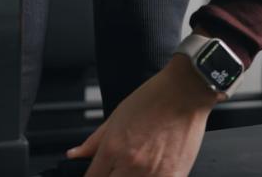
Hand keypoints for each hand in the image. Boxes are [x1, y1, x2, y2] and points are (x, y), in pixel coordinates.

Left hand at [66, 54, 222, 175]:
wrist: (186, 92)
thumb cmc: (154, 99)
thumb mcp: (116, 117)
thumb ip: (93, 142)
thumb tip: (75, 155)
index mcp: (113, 149)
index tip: (96, 174)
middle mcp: (131, 165)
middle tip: (118, 167)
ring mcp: (154, 174)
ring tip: (137, 166)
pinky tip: (153, 170)